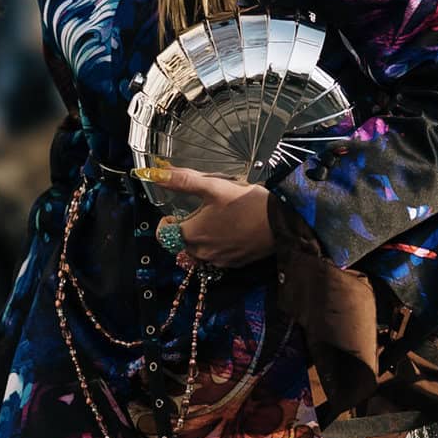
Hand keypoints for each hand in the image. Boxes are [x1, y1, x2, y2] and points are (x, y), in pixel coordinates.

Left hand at [132, 164, 274, 267]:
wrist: (281, 221)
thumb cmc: (247, 202)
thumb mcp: (213, 186)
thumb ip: (182, 181)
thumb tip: (157, 174)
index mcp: (191, 234)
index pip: (164, 235)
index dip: (167, 222)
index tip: (176, 212)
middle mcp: (202, 253)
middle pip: (182, 243)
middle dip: (187, 228)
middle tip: (202, 211)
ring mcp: (219, 261)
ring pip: (200, 251)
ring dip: (202, 238)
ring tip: (219, 219)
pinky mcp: (235, 264)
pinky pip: (217, 256)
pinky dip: (218, 245)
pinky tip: (232, 230)